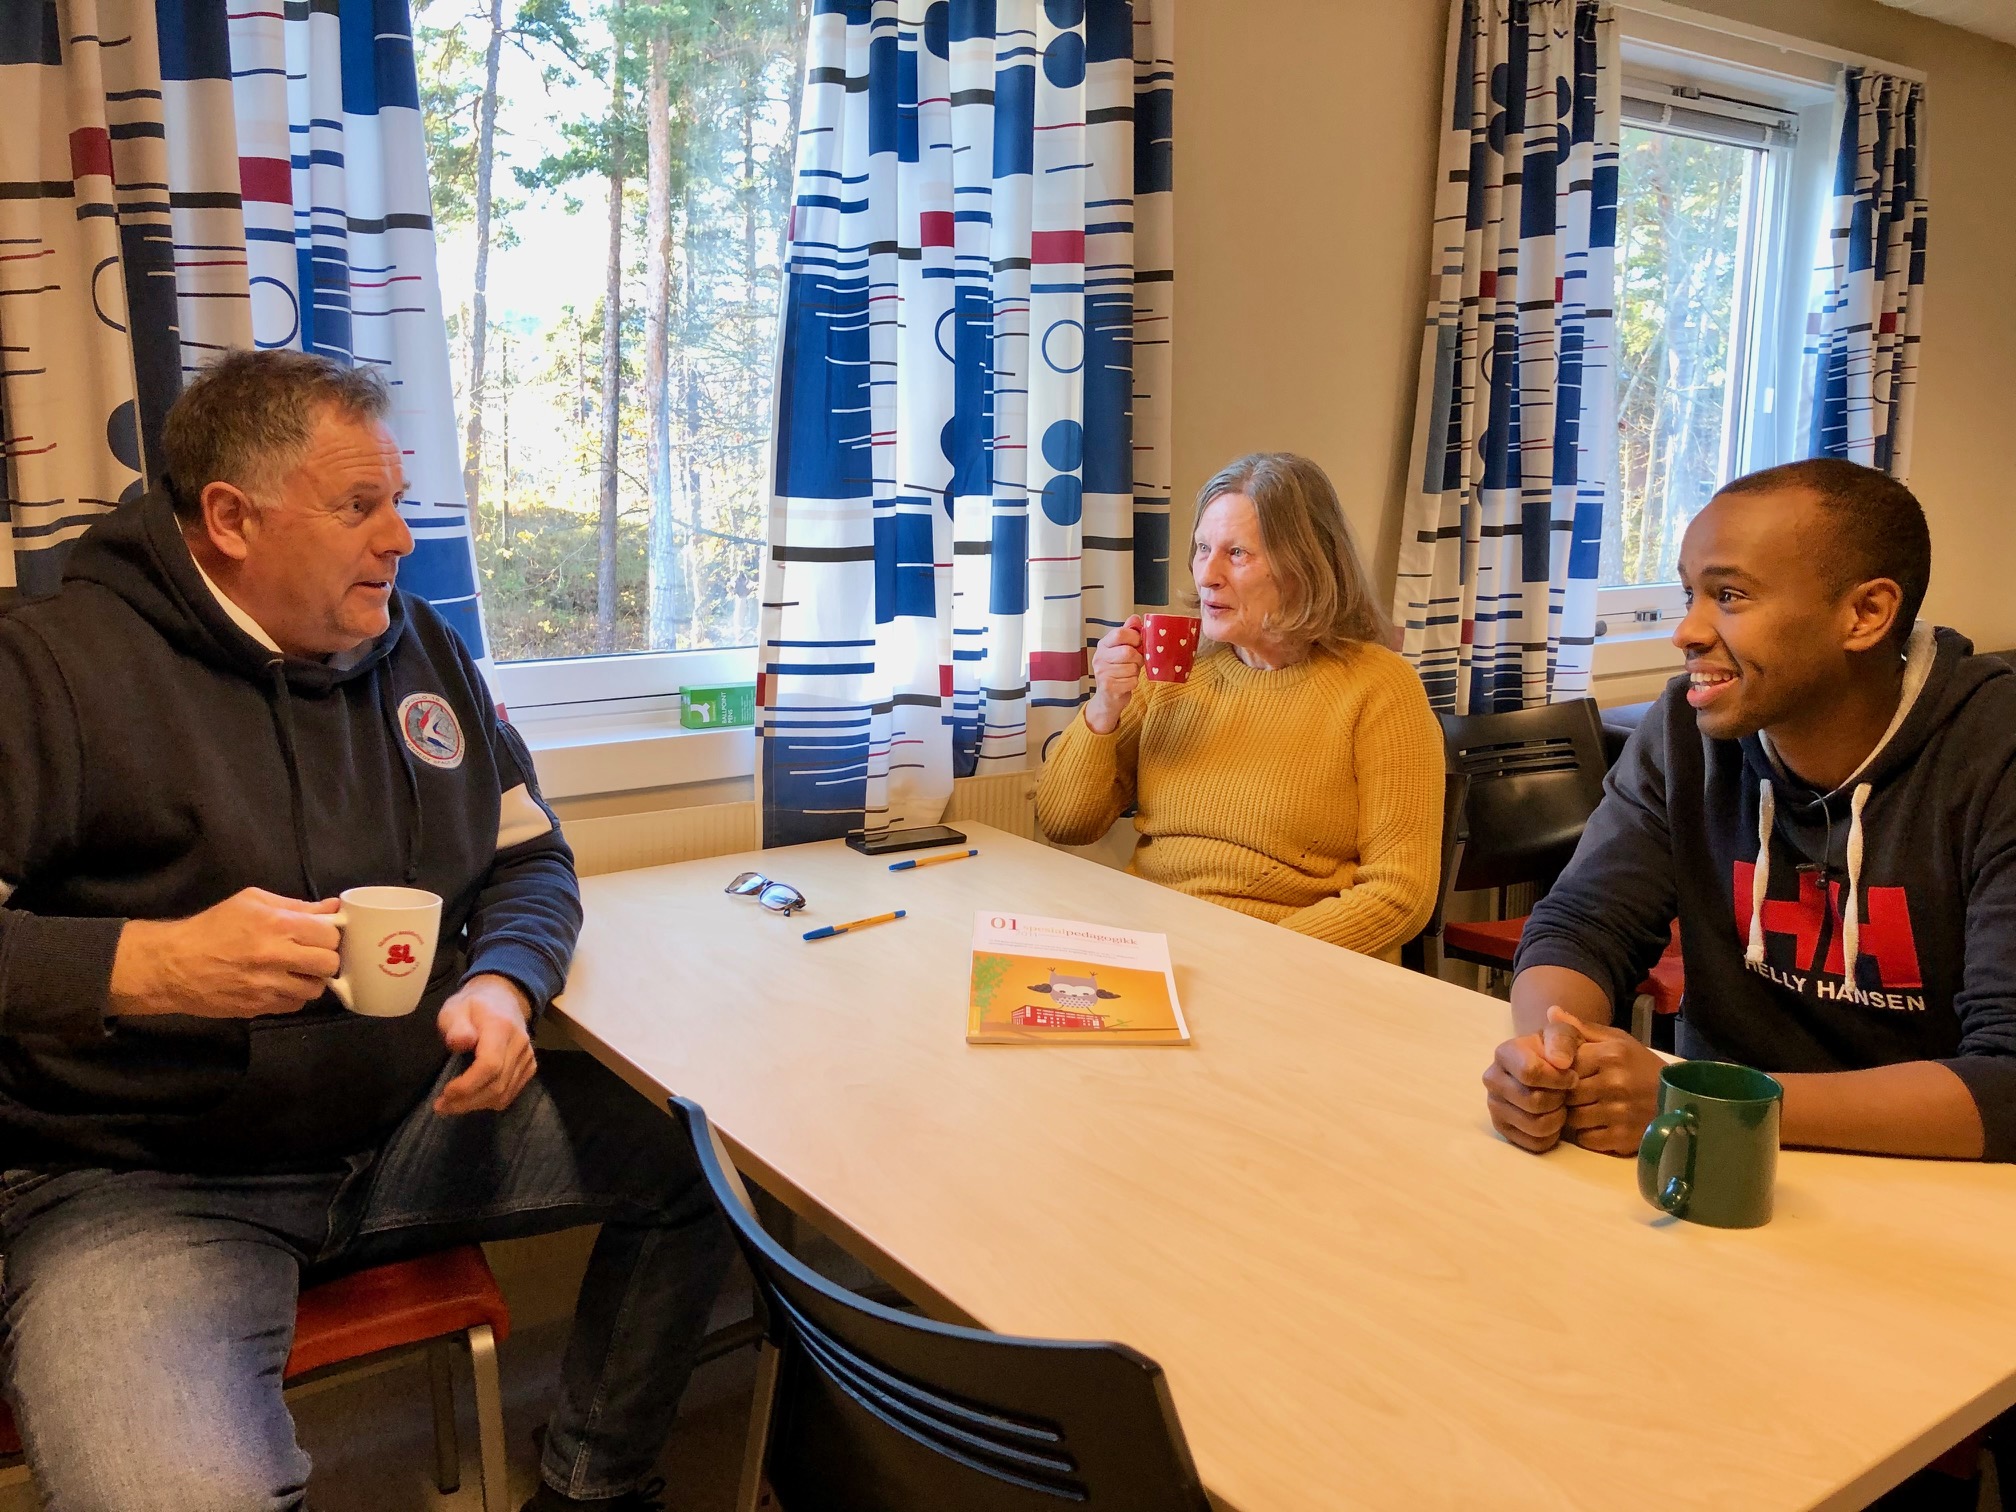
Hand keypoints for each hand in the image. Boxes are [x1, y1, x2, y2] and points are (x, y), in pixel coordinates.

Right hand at [109, 888, 341, 1018]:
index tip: (321, 936)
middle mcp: (276, 956)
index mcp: (277, 925)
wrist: (172, 965)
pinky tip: (280, 984)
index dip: (330, 935)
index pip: (330, 935)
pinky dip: (293, 996)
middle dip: (326, 959)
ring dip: (311, 980)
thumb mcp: (251, 902)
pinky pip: (294, 1005)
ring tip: (296, 971)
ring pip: (315, 989)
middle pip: (330, 964)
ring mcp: (268, 986)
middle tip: (312, 955)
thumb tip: (332, 908)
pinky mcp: (259, 1008)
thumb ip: (296, 905)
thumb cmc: (212, 927)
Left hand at [434, 974, 535, 1115]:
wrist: (504, 996)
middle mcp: (519, 1044)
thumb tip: (460, 1043)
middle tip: (441, 1106)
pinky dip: (490, 1101)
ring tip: (452, 1105)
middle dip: (467, 1101)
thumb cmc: (473, 1005)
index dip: (468, 1085)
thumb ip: (456, 1026)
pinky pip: (511, 1093)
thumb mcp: (455, 1008)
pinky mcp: (530, 1066)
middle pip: (497, 1084)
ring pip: (504, 1093)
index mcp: (500, 1028)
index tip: (445, 1093)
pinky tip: (473, 1099)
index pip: (490, 1065)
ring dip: (476, 1105)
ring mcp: (527, 1056)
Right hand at [1083, 616, 1145, 734]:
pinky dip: (1133, 683)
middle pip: (1128, 652)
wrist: (1108, 698)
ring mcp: (1102, 673)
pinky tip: (1126, 683)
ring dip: (1136, 672)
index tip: (1138, 643)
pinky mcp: (1108, 687)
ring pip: (1132, 668)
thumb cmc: (1118, 671)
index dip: (1134, 637)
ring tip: (1129, 673)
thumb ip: (1128, 633)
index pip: (1119, 633)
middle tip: (1136, 662)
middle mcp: (1099, 658)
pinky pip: (1131, 681)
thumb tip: (1135, 618)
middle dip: (1137, 658)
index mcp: (1103, 645)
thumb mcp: (1121, 649)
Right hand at [1483, 1006, 1587, 1152]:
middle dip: (1559, 1100)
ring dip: (1557, 1119)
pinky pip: (1534, 1143)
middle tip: (1566, 1093)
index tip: (1572, 1077)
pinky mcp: (1503, 1129)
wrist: (1548, 1068)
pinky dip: (1551, 1136)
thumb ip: (1563, 1040)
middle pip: (1533, 1102)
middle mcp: (1492, 1079)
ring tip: (1561, 1106)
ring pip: (1535, 1126)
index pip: (1530, 1073)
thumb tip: (1560, 1062)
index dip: (1559, 1079)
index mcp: (1504, 1053)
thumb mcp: (1563, 1034)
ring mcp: (1495, 1106)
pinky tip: (1553, 1119)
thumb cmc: (1557, 1051)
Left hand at [1563, 1016, 1664, 1155]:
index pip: (1564, 1066)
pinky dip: (1587, 1134)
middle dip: (1566, 1096)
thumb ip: (1582, 1028)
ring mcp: (1619, 1113)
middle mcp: (1614, 1083)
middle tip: (1575, 1095)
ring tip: (1586, 1109)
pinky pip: (1586, 1139)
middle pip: (1566, 1094)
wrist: (1679, 1098)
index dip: (1561, 1072)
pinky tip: (1598, 1124)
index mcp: (1610, 1055)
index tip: (1567, 1075)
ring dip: (1575, 1116)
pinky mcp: (1623, 1138)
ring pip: (1573, 1119)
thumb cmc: (1641, 1066)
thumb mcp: (1617, 1040)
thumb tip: (1551, 1012)